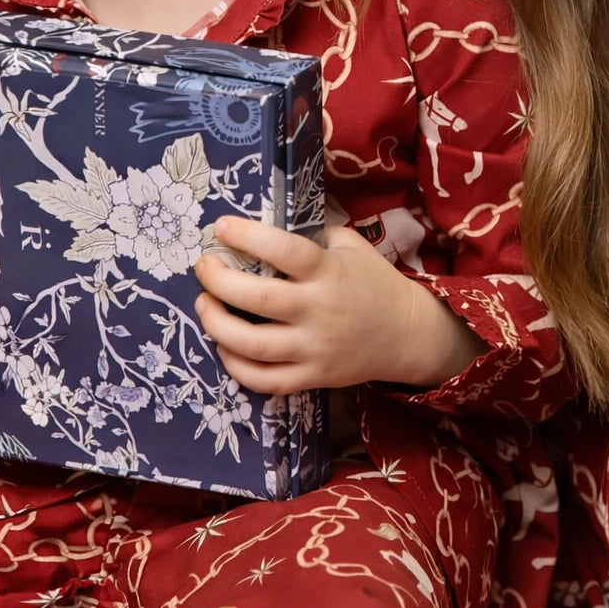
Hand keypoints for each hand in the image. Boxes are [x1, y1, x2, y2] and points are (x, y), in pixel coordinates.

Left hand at [194, 216, 483, 394]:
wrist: (405, 333)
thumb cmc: (372, 281)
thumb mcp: (350, 245)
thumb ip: (312, 236)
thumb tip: (264, 227)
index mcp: (328, 271)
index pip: (284, 250)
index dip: (247, 236)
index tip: (221, 227)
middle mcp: (318, 310)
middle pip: (257, 299)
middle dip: (219, 280)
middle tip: (204, 266)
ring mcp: (314, 348)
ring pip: (252, 345)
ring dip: (216, 323)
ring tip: (203, 304)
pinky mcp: (311, 377)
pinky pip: (264, 381)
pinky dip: (235, 366)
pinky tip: (224, 346)